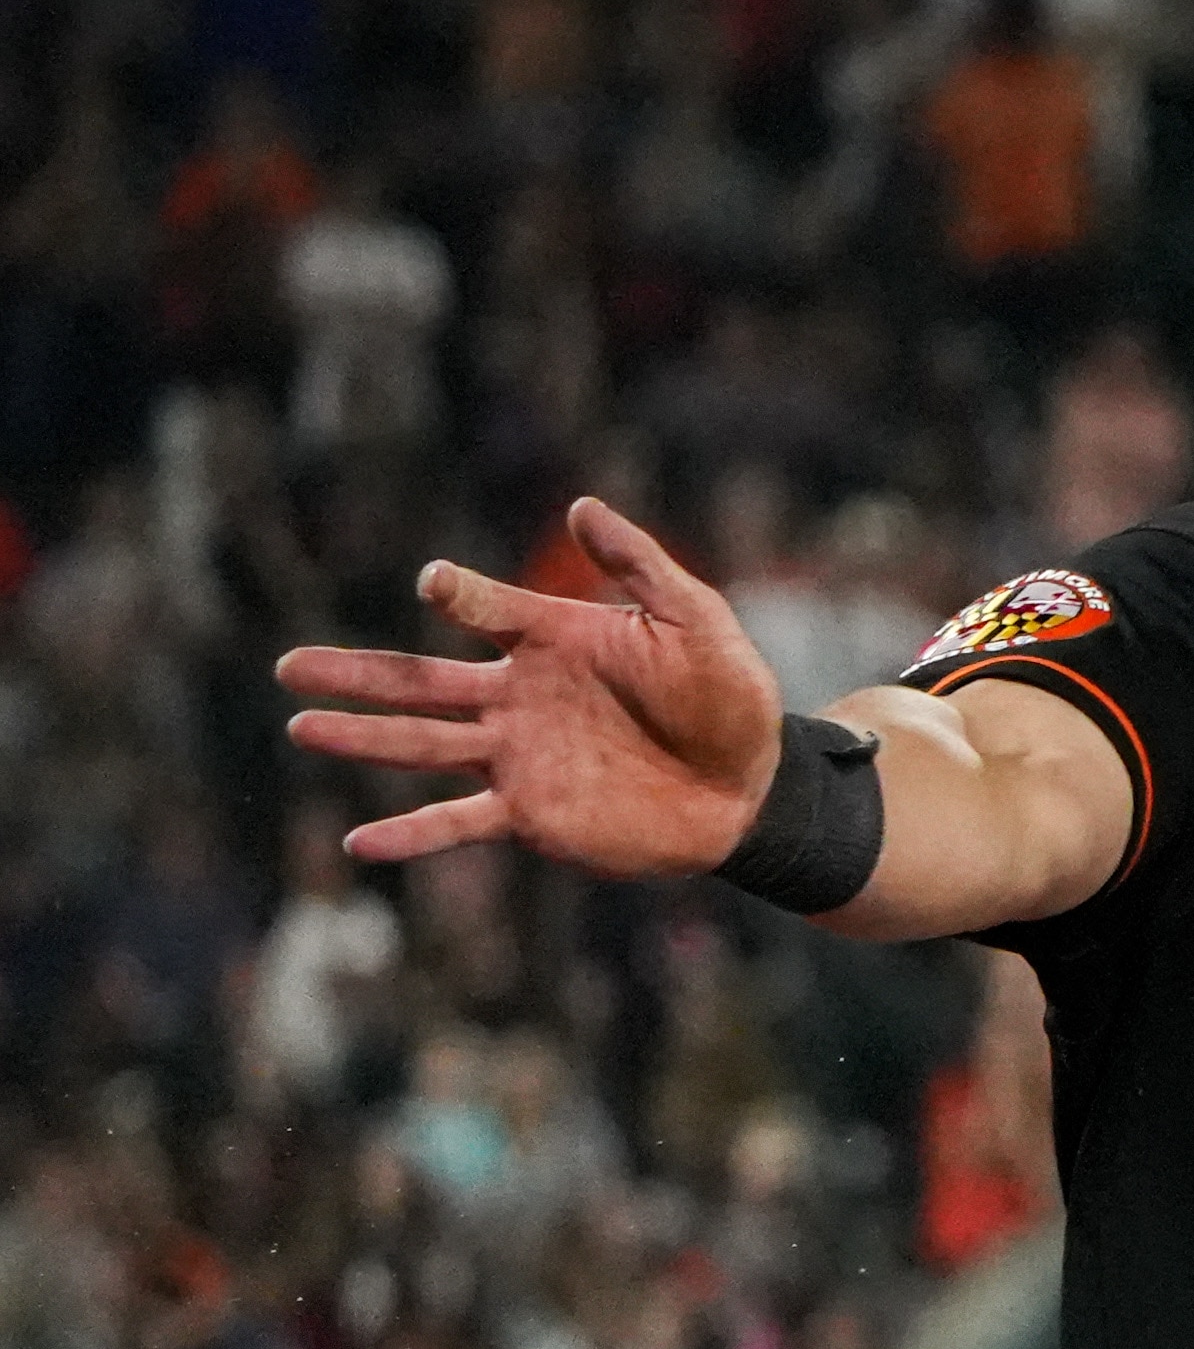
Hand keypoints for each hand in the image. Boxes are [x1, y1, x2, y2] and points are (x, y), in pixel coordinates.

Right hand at [280, 498, 785, 874]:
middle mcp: (519, 696)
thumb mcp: (694, 620)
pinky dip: (410, 834)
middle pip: (420, 679)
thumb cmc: (729, 695)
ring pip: (421, 744)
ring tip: (300, 725)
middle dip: (356, 673)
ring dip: (361, 737)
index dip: (462, 595)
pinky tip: (359, 842)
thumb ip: (640, 566)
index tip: (438, 586)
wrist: (750, 785)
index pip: (486, 607)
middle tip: (288, 666)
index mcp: (552, 640)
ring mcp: (518, 757)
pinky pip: (459, 822)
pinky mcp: (532, 814)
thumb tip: (581, 506)